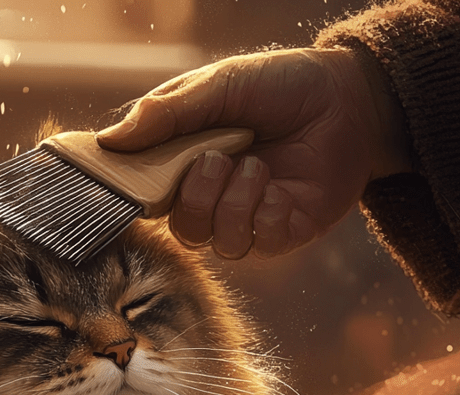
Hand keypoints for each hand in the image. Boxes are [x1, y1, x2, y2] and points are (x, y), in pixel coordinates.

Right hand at [97, 48, 410, 258]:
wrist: (349, 97)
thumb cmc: (278, 87)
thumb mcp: (218, 85)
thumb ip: (167, 112)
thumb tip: (110, 138)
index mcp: (185, 165)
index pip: (145, 196)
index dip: (138, 195)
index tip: (135, 182)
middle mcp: (212, 199)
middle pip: (180, 229)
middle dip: (195, 196)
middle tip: (217, 158)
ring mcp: (247, 221)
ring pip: (216, 242)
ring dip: (234, 202)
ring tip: (257, 166)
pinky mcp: (281, 235)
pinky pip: (257, 244)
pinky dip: (266, 213)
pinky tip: (280, 187)